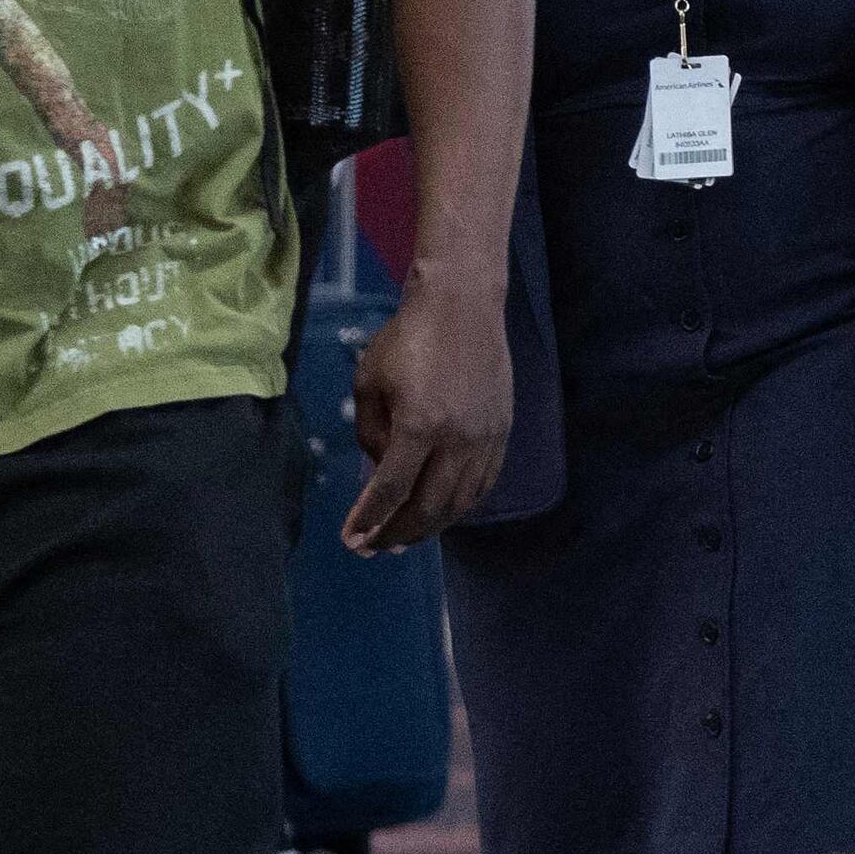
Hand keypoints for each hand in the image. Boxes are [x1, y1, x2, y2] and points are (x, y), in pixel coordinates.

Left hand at [342, 275, 510, 551]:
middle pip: (428, 507)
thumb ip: (370, 435)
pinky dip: (461, 507)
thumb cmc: (407, 339)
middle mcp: (457, 440)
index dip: (369, 519)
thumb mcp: (370, 384)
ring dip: (430, 527)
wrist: (463, 306)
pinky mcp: (502, 433)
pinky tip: (442, 512)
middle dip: (397, 533)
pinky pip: (483, 484)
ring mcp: (485, 439)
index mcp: (419, 426)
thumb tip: (377, 476)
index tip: (352, 539)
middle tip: (374, 547)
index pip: (391, 489)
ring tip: (405, 537)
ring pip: (460, 502)